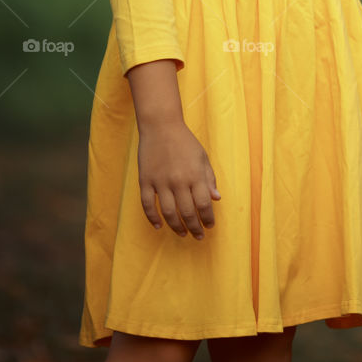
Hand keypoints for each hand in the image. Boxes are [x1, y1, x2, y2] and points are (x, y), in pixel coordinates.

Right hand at [137, 120, 220, 238]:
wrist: (161, 126)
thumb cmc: (185, 142)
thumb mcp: (202, 157)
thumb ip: (209, 178)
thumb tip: (216, 199)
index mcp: (195, 175)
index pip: (204, 204)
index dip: (208, 218)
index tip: (210, 226)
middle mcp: (178, 180)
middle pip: (187, 212)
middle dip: (194, 227)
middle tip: (198, 236)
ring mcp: (160, 181)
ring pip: (168, 213)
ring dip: (176, 227)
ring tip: (182, 233)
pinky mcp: (145, 180)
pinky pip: (148, 205)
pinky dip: (152, 218)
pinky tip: (158, 226)